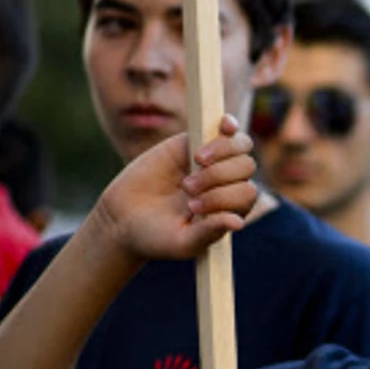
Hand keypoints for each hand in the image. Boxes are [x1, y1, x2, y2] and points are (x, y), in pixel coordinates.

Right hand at [91, 116, 257, 262]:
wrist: (122, 219)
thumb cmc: (156, 237)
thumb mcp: (182, 242)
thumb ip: (208, 233)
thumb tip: (238, 222)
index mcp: (231, 208)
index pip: (246, 193)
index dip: (224, 197)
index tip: (193, 207)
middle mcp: (227, 184)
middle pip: (246, 167)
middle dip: (218, 176)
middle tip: (187, 189)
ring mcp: (212, 162)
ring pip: (240, 146)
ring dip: (221, 153)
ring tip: (195, 163)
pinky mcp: (192, 142)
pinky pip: (221, 129)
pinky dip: (228, 126)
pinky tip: (224, 126)